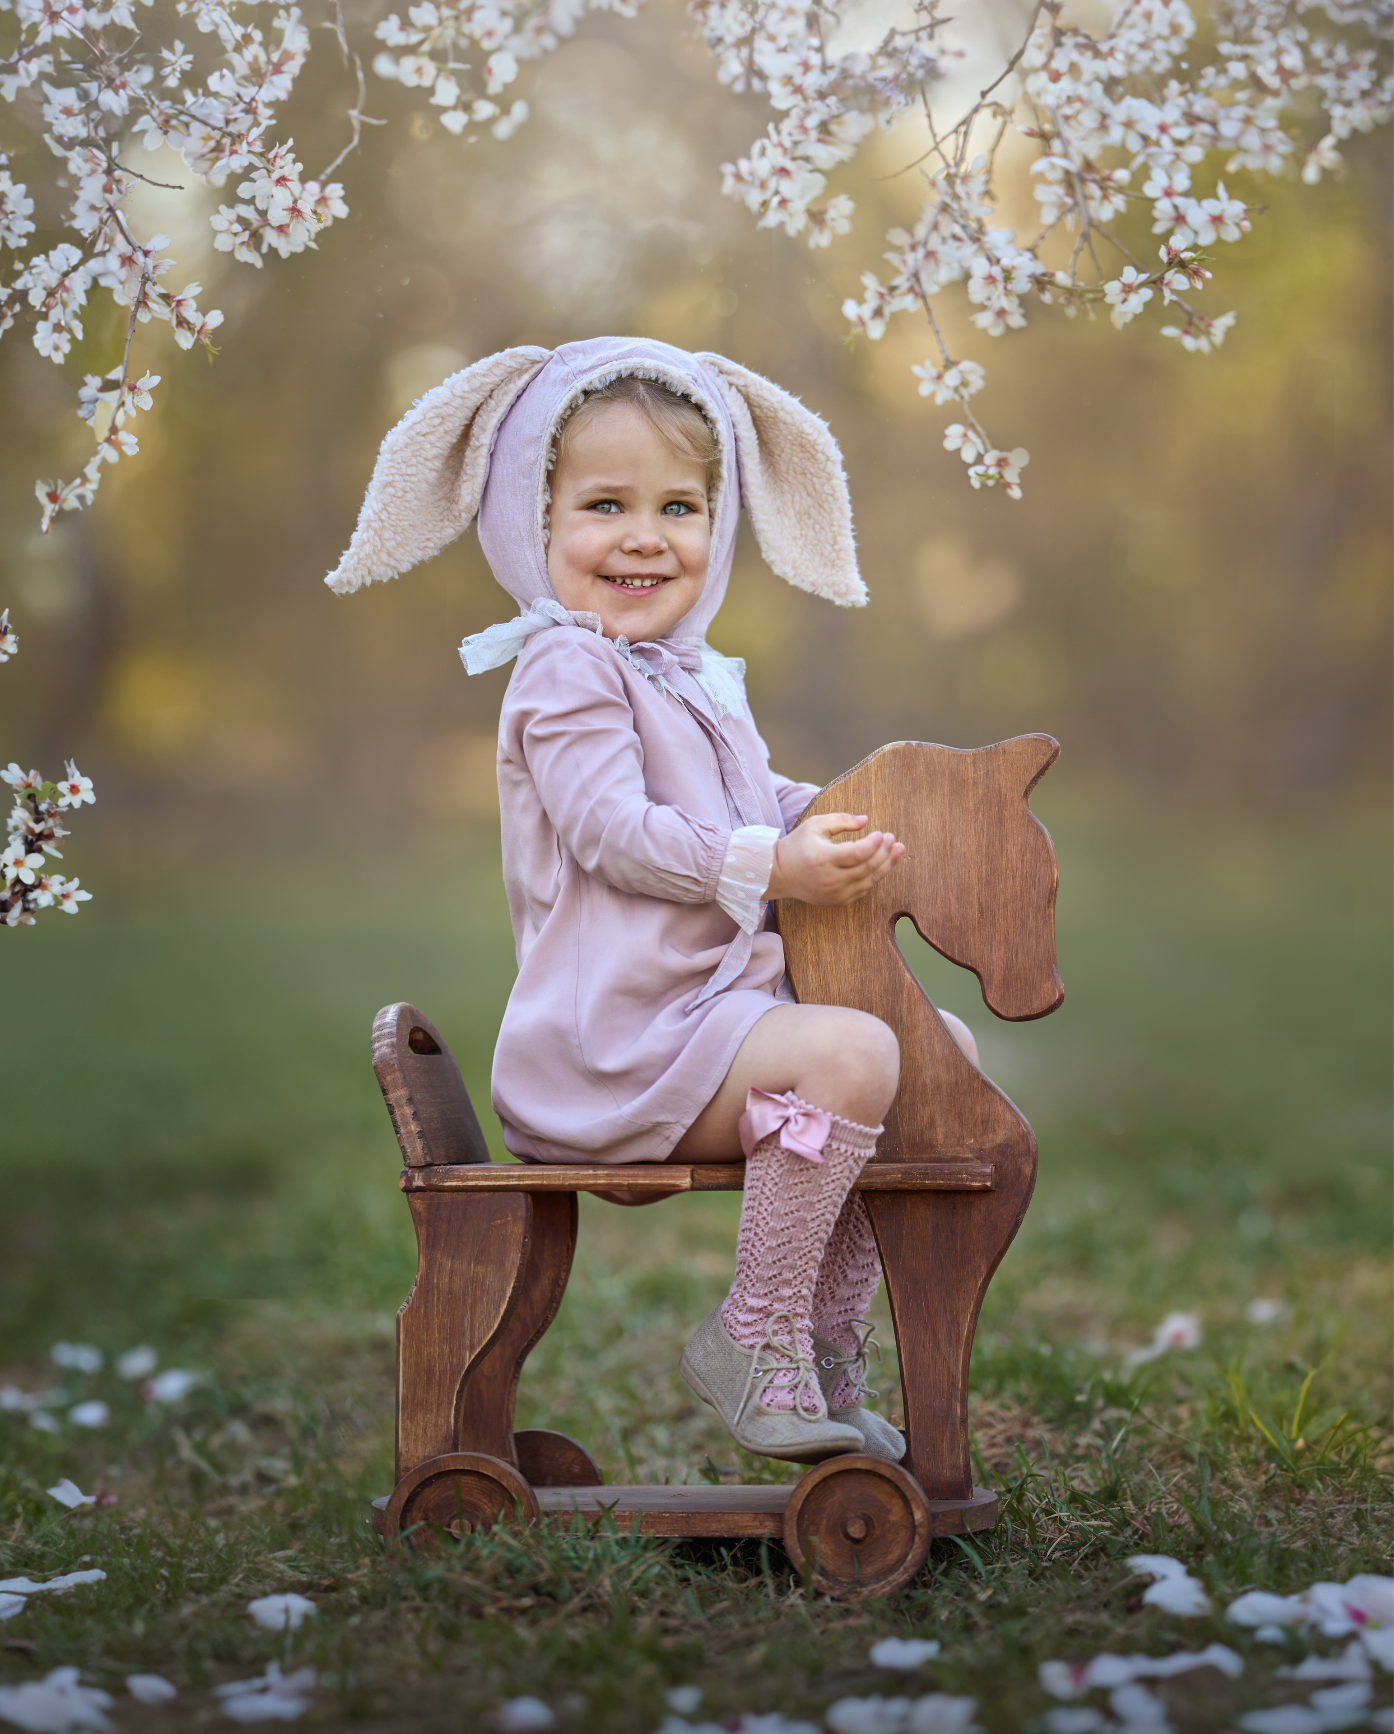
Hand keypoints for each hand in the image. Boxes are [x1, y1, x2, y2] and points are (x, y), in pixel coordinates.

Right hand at [765, 812, 904, 905]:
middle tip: (893, 839)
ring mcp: (835, 894)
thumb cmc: (798, 845)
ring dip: (886, 866)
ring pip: (870, 881)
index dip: (874, 843)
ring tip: (897, 851)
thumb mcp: (815, 825)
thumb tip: (866, 820)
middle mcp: (830, 879)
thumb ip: (841, 820)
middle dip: (885, 852)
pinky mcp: (838, 902)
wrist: (779, 874)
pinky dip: (874, 877)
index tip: (881, 833)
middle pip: (868, 868)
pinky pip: (863, 890)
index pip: (858, 853)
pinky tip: (881, 864)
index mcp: (824, 859)